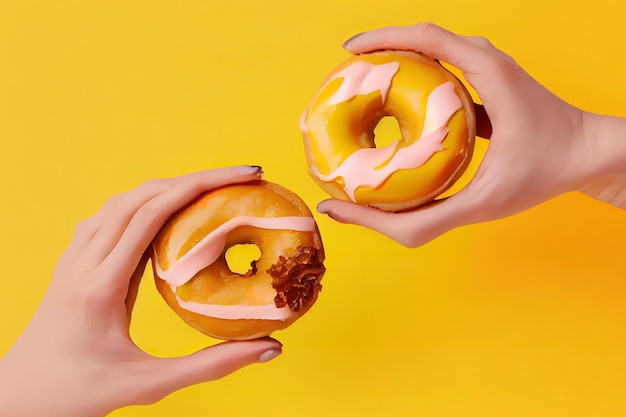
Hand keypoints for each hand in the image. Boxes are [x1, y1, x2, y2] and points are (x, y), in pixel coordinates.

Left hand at [0, 166, 282, 416]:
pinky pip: (111, 215)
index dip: (201, 186)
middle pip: (142, 196)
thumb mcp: (150, 384)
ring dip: (171, 186)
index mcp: (101, 285)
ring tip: (214, 188)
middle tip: (243, 176)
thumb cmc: (82, 393)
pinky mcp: (74, 260)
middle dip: (197, 178)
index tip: (244, 176)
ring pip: (124, 200)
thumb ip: (212, 366)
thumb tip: (269, 348)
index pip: (152, 214)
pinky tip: (168, 210)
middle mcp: (83, 261)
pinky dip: (146, 202)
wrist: (21, 397)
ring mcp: (74, 257)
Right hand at [317, 23, 625, 246]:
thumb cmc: (546, 173)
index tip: (346, 53)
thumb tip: (355, 215)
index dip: (379, 39)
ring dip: (398, 59)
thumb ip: (422, 219)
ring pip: (433, 52)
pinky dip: (417, 77)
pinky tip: (400, 101)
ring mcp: (489, 69)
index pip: (423, 37)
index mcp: (486, 72)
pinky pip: (445, 70)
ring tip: (366, 82)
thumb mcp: (482, 204)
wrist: (592, 155)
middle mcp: (486, 60)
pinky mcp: (488, 84)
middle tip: (346, 74)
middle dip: (381, 48)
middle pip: (422, 38)